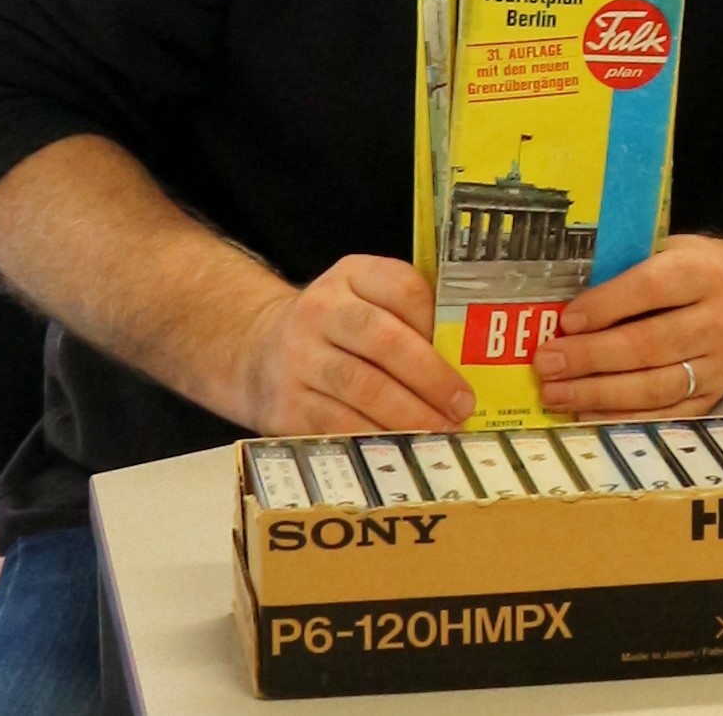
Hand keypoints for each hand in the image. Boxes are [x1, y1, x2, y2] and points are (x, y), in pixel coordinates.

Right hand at [236, 254, 474, 435]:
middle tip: (461, 405)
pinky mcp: (286, 405)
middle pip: (384, 341)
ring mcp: (298, 358)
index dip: (435, 321)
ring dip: (409, 415)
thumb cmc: (334, 327)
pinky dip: (375, 438)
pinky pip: (337, 425)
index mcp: (350, 275)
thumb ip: (405, 314)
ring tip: (441, 431)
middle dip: (430, 377)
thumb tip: (463, 357)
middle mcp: (320, 310)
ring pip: (362, 388)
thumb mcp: (362, 297)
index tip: (464, 351)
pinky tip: (401, 448)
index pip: (402, 287)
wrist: (258, 351)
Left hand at [533, 236, 722, 416]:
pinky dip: (622, 417)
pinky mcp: (715, 396)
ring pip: (654, 386)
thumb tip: (567, 303)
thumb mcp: (670, 250)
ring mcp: (720, 364)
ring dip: (598, 393)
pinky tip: (586, 413)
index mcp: (705, 272)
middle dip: (591, 357)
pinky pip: (664, 415)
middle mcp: (719, 320)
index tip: (567, 320)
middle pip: (649, 344)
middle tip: (547, 362)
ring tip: (556, 392)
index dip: (607, 305)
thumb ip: (629, 269)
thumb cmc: (696, 271)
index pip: (652, 288)